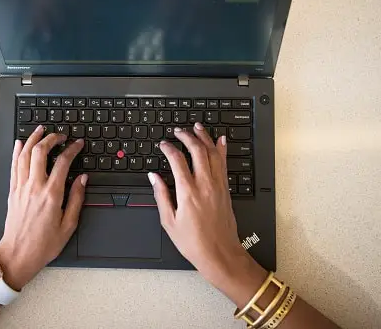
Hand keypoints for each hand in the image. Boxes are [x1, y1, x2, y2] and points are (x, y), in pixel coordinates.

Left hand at [0, 125, 86, 289]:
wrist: (17, 255)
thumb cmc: (43, 244)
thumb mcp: (68, 225)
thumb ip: (77, 199)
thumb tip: (82, 180)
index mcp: (51, 195)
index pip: (63, 162)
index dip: (72, 149)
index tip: (78, 144)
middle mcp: (35, 187)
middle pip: (41, 152)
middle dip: (51, 138)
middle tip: (60, 135)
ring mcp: (21, 187)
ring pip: (24, 154)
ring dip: (33, 139)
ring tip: (41, 130)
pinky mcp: (12, 191)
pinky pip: (14, 165)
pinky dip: (17, 151)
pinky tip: (20, 144)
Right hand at [149, 122, 266, 305]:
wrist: (220, 253)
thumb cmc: (194, 242)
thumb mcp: (169, 221)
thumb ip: (161, 195)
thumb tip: (154, 177)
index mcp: (188, 192)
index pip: (177, 160)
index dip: (169, 148)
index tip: (163, 144)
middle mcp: (205, 185)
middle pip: (197, 150)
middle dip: (186, 136)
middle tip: (178, 131)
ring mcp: (218, 185)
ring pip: (213, 153)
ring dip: (204, 137)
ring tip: (197, 127)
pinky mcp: (226, 189)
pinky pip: (224, 163)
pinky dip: (221, 149)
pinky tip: (220, 140)